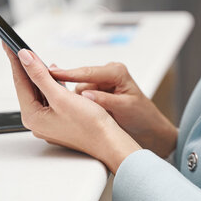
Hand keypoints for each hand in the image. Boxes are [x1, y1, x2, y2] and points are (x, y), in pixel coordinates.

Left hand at [2, 43, 140, 173]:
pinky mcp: (58, 120)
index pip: (20, 82)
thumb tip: (25, 58)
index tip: (9, 44)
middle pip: (27, 87)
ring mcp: (47, 122)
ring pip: (39, 92)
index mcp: (33, 116)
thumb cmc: (89, 125)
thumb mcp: (61, 96)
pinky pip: (50, 98)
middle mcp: (37, 121)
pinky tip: (53, 76)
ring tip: (34, 57)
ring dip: (39, 75)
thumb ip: (40, 75)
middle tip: (18, 48)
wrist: (108, 142)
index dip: (16, 60)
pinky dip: (50, 85)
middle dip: (25, 66)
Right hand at [50, 62, 177, 157]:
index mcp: (116, 71)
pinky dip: (79, 105)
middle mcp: (107, 74)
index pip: (87, 72)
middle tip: (56, 100)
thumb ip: (105, 100)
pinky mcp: (96, 92)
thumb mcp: (125, 107)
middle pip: (79, 79)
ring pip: (77, 90)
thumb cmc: (143, 116)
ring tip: (78, 114)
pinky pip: (80, 96)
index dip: (68, 74)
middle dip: (68, 90)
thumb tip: (86, 94)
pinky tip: (80, 114)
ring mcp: (101, 83)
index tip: (51, 74)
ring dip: (76, 102)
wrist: (149, 128)